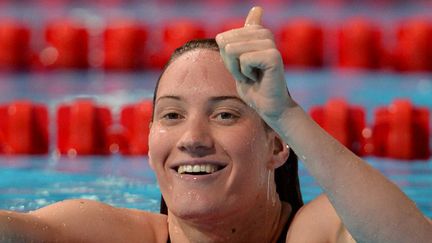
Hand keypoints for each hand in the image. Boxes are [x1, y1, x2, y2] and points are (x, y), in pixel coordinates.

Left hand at [216, 6, 294, 122]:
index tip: (242, 68)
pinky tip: (258, 78)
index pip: (223, 38)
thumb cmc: (253, 85)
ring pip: (232, 50)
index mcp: (257, 32)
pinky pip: (244, 60)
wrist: (268, 106)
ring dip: (237, 70)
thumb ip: (240, 37)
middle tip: (247, 73)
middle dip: (231, 64)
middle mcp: (265, 34)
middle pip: (225, 42)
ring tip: (252, 76)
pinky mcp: (273, 56)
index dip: (226, 58)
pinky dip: (245, 74)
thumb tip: (258, 7)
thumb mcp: (239, 59)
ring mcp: (270, 44)